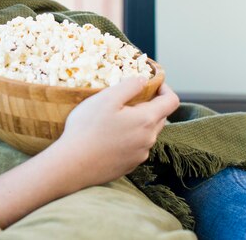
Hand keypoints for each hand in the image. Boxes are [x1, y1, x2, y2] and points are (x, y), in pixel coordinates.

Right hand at [55, 78, 179, 187]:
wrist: (73, 164)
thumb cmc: (87, 128)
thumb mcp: (106, 98)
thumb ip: (129, 86)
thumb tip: (144, 80)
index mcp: (146, 120)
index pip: (171, 101)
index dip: (165, 88)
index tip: (152, 83)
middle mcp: (149, 139)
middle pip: (160, 117)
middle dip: (150, 104)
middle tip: (127, 98)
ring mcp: (140, 155)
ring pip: (147, 132)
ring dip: (138, 122)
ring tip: (115, 117)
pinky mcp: (129, 165)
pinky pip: (137, 146)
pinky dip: (129, 137)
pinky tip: (109, 136)